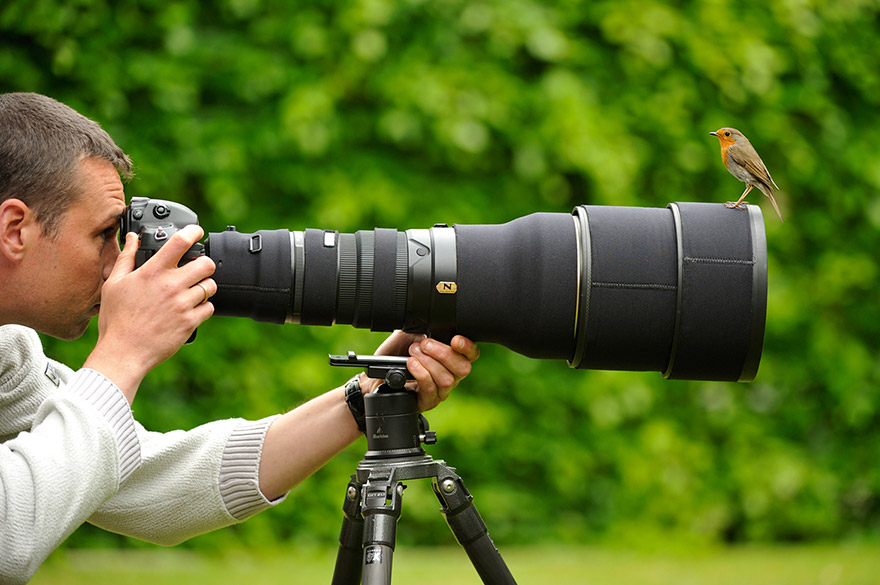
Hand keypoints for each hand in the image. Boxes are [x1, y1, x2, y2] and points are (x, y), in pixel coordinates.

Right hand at [84, 225, 215, 401]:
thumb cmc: (116, 320)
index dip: (193, 232)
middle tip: (197, 270)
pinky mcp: (191, 322)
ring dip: (204, 287)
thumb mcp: (114, 284)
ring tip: (192, 292)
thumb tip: (131, 238)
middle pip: (206, 264)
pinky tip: (190, 310)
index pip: (180, 242)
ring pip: (211, 286)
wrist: (123, 353)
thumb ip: (126, 258)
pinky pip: (209, 308)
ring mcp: (183, 304)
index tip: (196, 231)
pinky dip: (203, 308)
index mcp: (152, 272)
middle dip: (204, 265)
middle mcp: (171, 286)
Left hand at [368, 331, 479, 411]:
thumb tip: (430, 318)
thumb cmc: (396, 352)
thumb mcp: (410, 332)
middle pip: (463, 368)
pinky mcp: (427, 401)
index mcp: (452, 356)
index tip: (455, 340)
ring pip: (446, 380)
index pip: (471, 354)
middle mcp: (451, 375)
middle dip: (443, 353)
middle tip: (424, 344)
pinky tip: (411, 364)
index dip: (467, 347)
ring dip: (428, 363)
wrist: (378, 372)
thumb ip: (424, 326)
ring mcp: (441, 390)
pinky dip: (421, 373)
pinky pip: (430, 389)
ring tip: (412, 353)